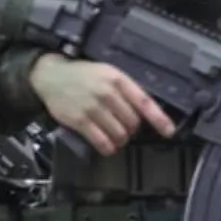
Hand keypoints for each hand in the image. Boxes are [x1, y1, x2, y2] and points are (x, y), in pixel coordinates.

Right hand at [27, 52, 174, 154]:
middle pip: (133, 123)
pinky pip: (102, 142)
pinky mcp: (79, 120)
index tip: (169, 132)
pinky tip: (106, 144)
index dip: (159, 119)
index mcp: (117, 79)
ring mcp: (92, 107)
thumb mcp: (107, 73)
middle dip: (131, 128)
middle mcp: (107, 92)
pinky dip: (108, 147)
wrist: (51, 75)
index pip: (144, 102)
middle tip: (123, 125)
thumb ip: (126, 90)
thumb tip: (146, 113)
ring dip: (120, 139)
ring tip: (114, 134)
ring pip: (120, 135)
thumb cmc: (84, 75)